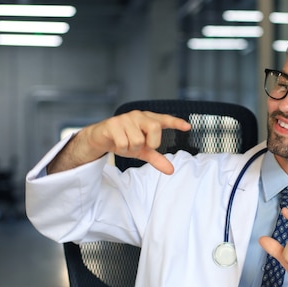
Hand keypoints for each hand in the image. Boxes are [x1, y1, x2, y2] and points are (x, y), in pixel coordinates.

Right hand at [49, 110, 190, 173]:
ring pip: (137, 140)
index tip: (188, 127)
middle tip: (142, 146)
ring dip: (131, 148)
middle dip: (150, 142)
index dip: (176, 123)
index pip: (164, 120)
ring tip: (125, 144)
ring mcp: (125, 118)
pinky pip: (124, 143)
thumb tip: (171, 170)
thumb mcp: (142, 151)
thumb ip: (157, 159)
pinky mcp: (112, 124)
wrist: (100, 139)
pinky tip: (117, 144)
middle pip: (155, 128)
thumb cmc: (124, 141)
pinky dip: (122, 149)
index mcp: (147, 120)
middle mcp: (138, 116)